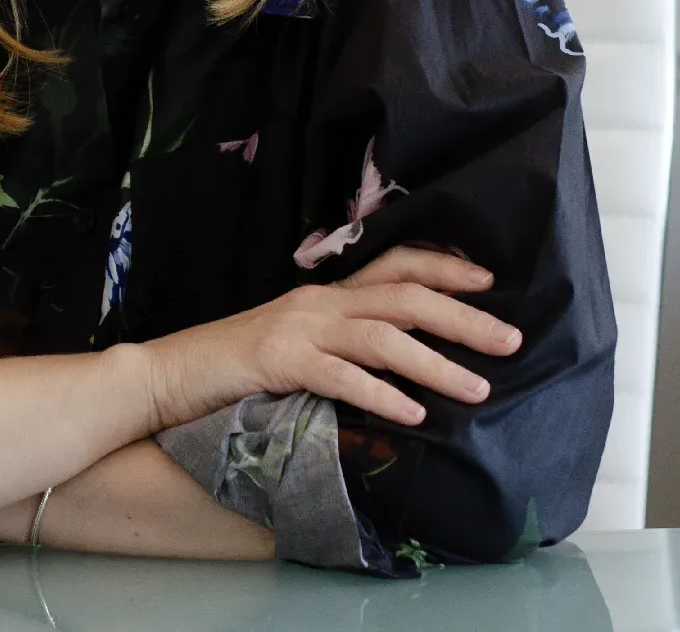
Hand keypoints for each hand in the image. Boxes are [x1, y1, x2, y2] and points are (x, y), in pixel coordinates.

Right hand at [133, 244, 523, 429]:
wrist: (169, 374)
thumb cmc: (236, 368)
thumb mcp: (297, 345)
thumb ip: (343, 346)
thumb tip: (408, 362)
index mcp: (325, 295)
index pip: (394, 265)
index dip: (445, 267)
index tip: (492, 283)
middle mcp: (317, 302)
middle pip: (403, 297)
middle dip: (463, 317)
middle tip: (510, 341)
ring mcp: (295, 328)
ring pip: (381, 335)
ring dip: (435, 362)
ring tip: (477, 388)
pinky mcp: (276, 361)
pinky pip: (338, 375)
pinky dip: (380, 393)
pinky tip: (411, 415)